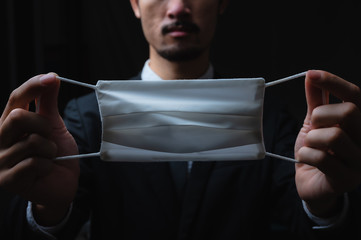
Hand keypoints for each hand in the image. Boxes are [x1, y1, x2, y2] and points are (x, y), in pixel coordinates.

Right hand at [0, 73, 78, 224]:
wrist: (63, 183)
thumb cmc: (56, 153)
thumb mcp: (54, 125)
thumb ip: (48, 103)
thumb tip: (51, 76)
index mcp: (9, 123)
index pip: (16, 98)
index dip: (33, 86)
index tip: (52, 78)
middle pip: (18, 117)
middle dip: (44, 126)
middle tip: (50, 137)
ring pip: (31, 142)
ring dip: (50, 150)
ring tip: (49, 157)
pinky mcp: (7, 180)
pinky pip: (35, 162)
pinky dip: (48, 165)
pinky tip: (45, 170)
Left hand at [295, 70, 360, 216]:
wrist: (311, 183)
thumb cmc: (316, 150)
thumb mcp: (314, 123)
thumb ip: (316, 101)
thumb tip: (311, 75)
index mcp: (360, 123)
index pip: (356, 96)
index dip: (334, 82)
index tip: (311, 74)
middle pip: (349, 112)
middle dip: (320, 116)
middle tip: (312, 127)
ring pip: (334, 136)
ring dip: (311, 139)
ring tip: (310, 146)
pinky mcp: (348, 179)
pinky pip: (322, 158)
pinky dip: (305, 155)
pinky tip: (306, 159)